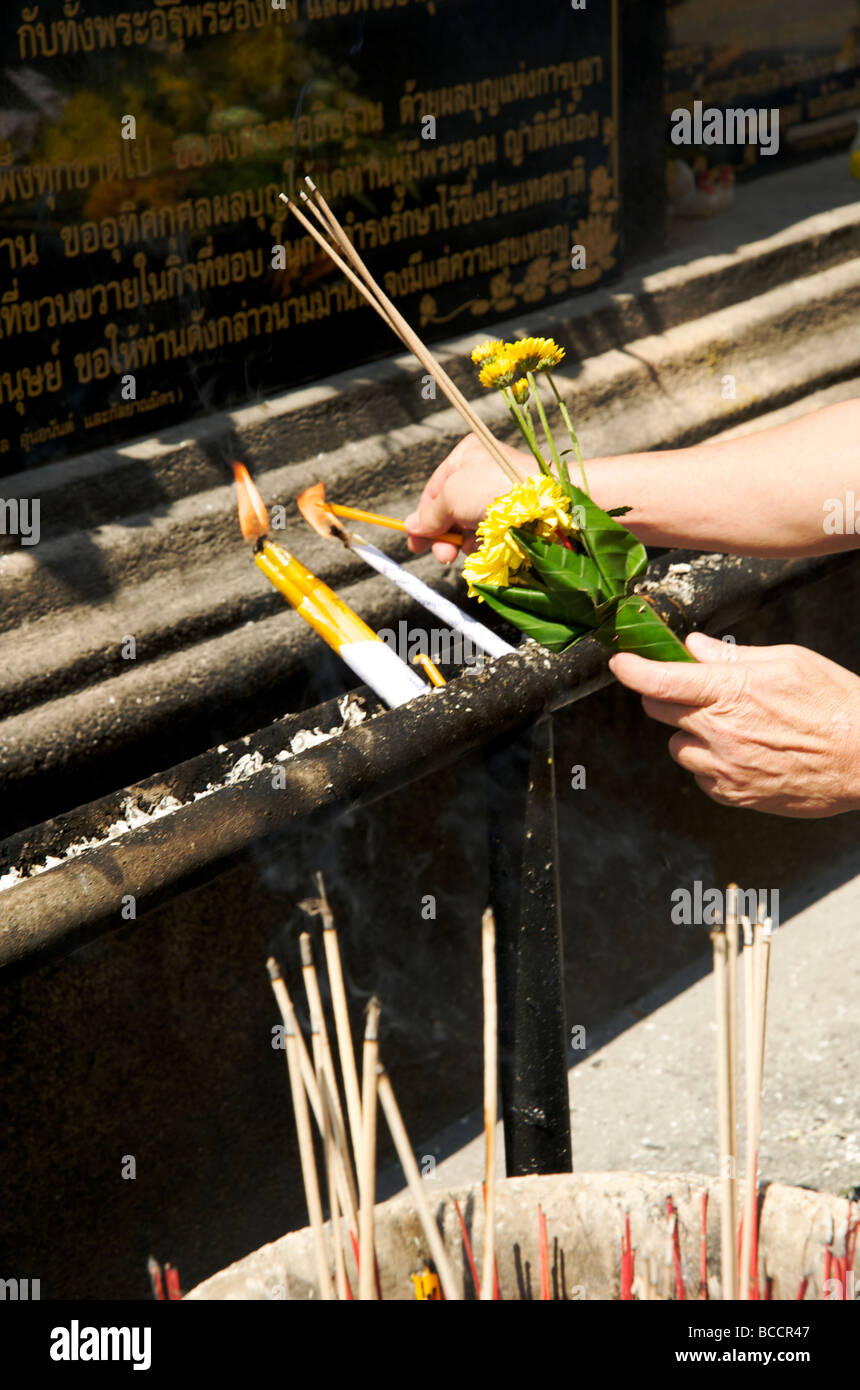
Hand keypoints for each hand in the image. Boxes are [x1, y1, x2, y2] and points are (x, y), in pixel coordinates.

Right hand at [404, 433, 536, 563]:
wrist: (544, 503)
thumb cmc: (494, 489)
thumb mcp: (451, 496)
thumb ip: (429, 514)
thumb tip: (411, 526)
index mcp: (466, 456)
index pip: (434, 490)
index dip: (422, 518)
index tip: (415, 544)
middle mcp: (482, 472)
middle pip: (450, 510)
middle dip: (444, 536)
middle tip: (443, 556)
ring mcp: (498, 493)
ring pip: (469, 525)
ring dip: (463, 542)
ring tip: (469, 549)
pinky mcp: (513, 514)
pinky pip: (489, 532)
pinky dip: (483, 543)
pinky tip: (486, 548)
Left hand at [609, 632, 859, 816]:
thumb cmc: (834, 704)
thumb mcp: (787, 662)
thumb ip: (733, 657)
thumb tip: (695, 647)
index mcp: (732, 692)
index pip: (662, 680)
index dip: (633, 669)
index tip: (621, 662)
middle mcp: (721, 732)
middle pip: (658, 710)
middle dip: (667, 696)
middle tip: (695, 692)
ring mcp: (725, 768)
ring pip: (677, 747)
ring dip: (691, 735)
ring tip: (733, 728)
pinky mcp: (734, 795)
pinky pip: (700, 777)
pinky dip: (710, 765)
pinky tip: (744, 754)